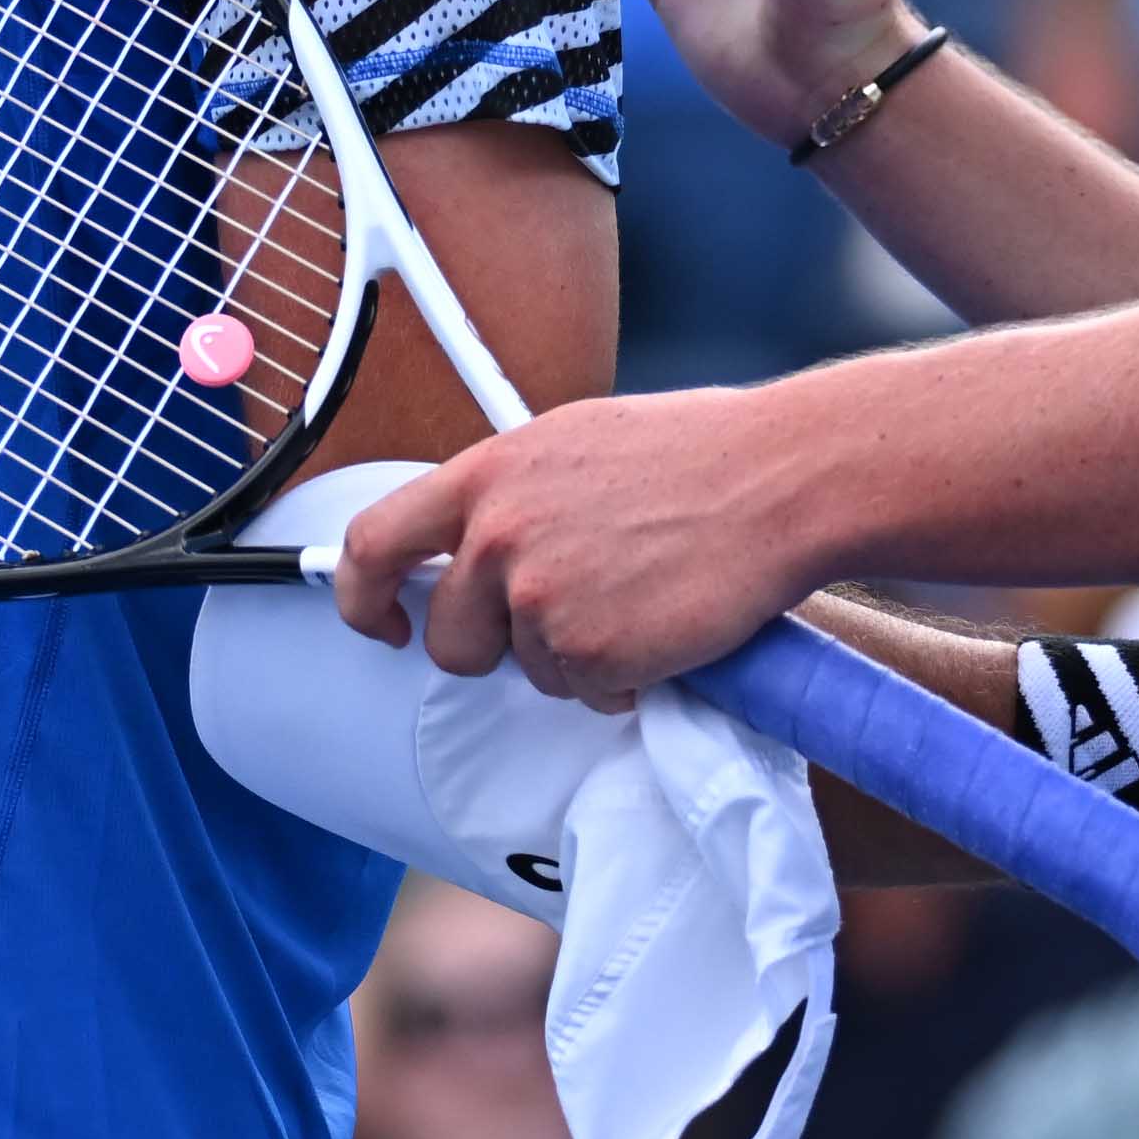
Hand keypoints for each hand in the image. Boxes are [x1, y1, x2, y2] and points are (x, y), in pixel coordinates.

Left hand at [332, 386, 804, 703]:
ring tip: (636, 603)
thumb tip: (477, 544)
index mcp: (489, 474)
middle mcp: (499, 535)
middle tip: (561, 627)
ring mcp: (540, 596)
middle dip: (495, 650)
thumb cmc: (698, 456)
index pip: (373, 542)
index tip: (383, 620)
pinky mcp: (588, 650)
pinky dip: (623, 679)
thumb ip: (513, 493)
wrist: (778, 481)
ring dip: (575, 658)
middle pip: (450, 635)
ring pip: (528, 669)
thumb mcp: (578, 444)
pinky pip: (586, 693)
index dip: (361, 594)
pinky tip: (662, 629)